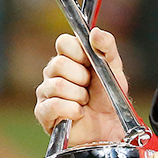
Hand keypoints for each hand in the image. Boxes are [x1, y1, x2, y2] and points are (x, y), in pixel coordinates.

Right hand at [34, 28, 127, 145]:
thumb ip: (107, 46)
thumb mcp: (114, 68)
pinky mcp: (43, 112)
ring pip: (57, 85)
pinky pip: (53, 105)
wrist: (110, 126)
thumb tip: (95, 31)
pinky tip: (79, 113)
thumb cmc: (110, 97)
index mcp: (69, 57)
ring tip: (85, 102)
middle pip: (58, 63)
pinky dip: (71, 110)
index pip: (63, 42)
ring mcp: (45, 92)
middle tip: (89, 87)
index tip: (90, 64)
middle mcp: (53, 72)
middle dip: (81, 78)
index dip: (79, 53)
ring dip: (79, 96)